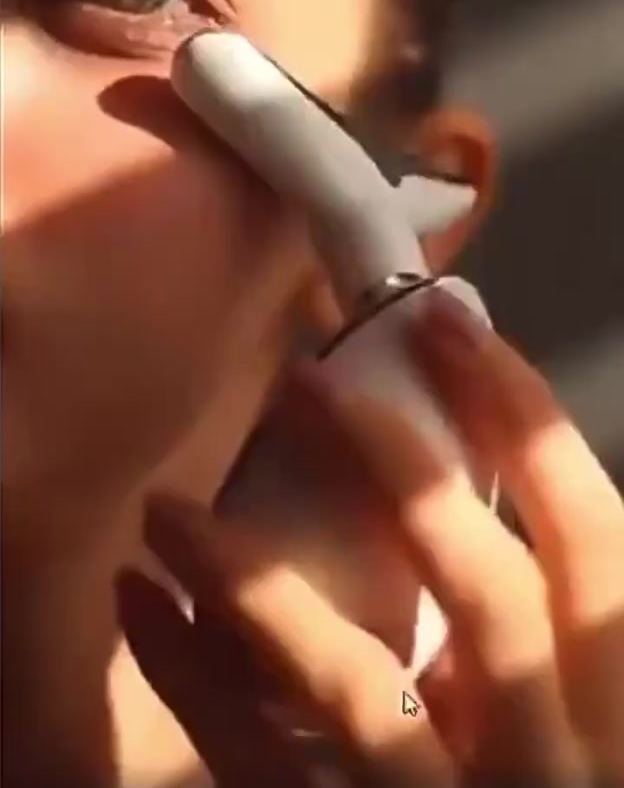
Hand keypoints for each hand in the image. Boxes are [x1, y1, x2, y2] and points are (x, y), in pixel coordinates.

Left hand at [116, 290, 623, 786]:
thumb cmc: (549, 781)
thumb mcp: (570, 708)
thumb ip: (528, 625)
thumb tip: (447, 485)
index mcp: (613, 700)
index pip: (592, 540)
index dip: (524, 418)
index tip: (447, 322)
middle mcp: (554, 760)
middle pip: (490, 592)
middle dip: (403, 468)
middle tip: (306, 380)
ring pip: (354, 688)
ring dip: (252, 582)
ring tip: (169, 508)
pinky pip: (265, 769)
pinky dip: (194, 681)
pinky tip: (143, 602)